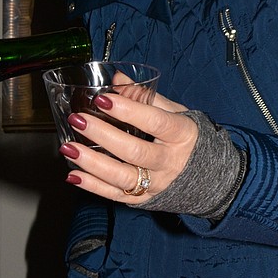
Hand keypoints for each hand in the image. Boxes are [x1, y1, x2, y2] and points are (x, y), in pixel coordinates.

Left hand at [59, 90, 198, 203]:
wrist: (208, 177)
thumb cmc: (185, 138)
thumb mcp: (175, 114)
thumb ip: (146, 97)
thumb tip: (117, 79)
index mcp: (180, 135)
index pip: (155, 122)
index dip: (129, 110)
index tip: (102, 99)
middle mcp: (169, 162)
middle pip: (135, 152)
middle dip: (103, 135)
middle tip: (78, 120)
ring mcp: (156, 183)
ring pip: (123, 177)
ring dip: (92, 163)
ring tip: (68, 148)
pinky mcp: (144, 199)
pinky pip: (115, 195)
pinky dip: (93, 186)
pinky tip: (73, 174)